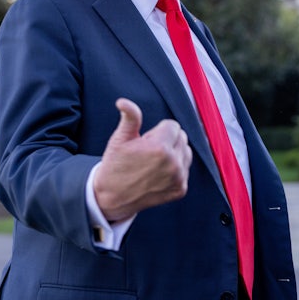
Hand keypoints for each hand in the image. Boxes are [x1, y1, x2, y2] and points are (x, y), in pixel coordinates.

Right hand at [93, 98, 192, 221]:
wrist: (112, 197)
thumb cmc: (115, 165)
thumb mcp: (120, 139)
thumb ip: (130, 117)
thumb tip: (123, 102)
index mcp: (160, 148)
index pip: (172, 125)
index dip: (157, 131)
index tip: (145, 141)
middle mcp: (173, 163)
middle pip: (181, 137)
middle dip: (167, 140)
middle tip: (147, 152)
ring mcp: (178, 178)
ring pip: (186, 151)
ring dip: (174, 152)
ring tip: (154, 162)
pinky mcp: (180, 189)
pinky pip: (185, 168)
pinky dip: (175, 168)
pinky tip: (158, 173)